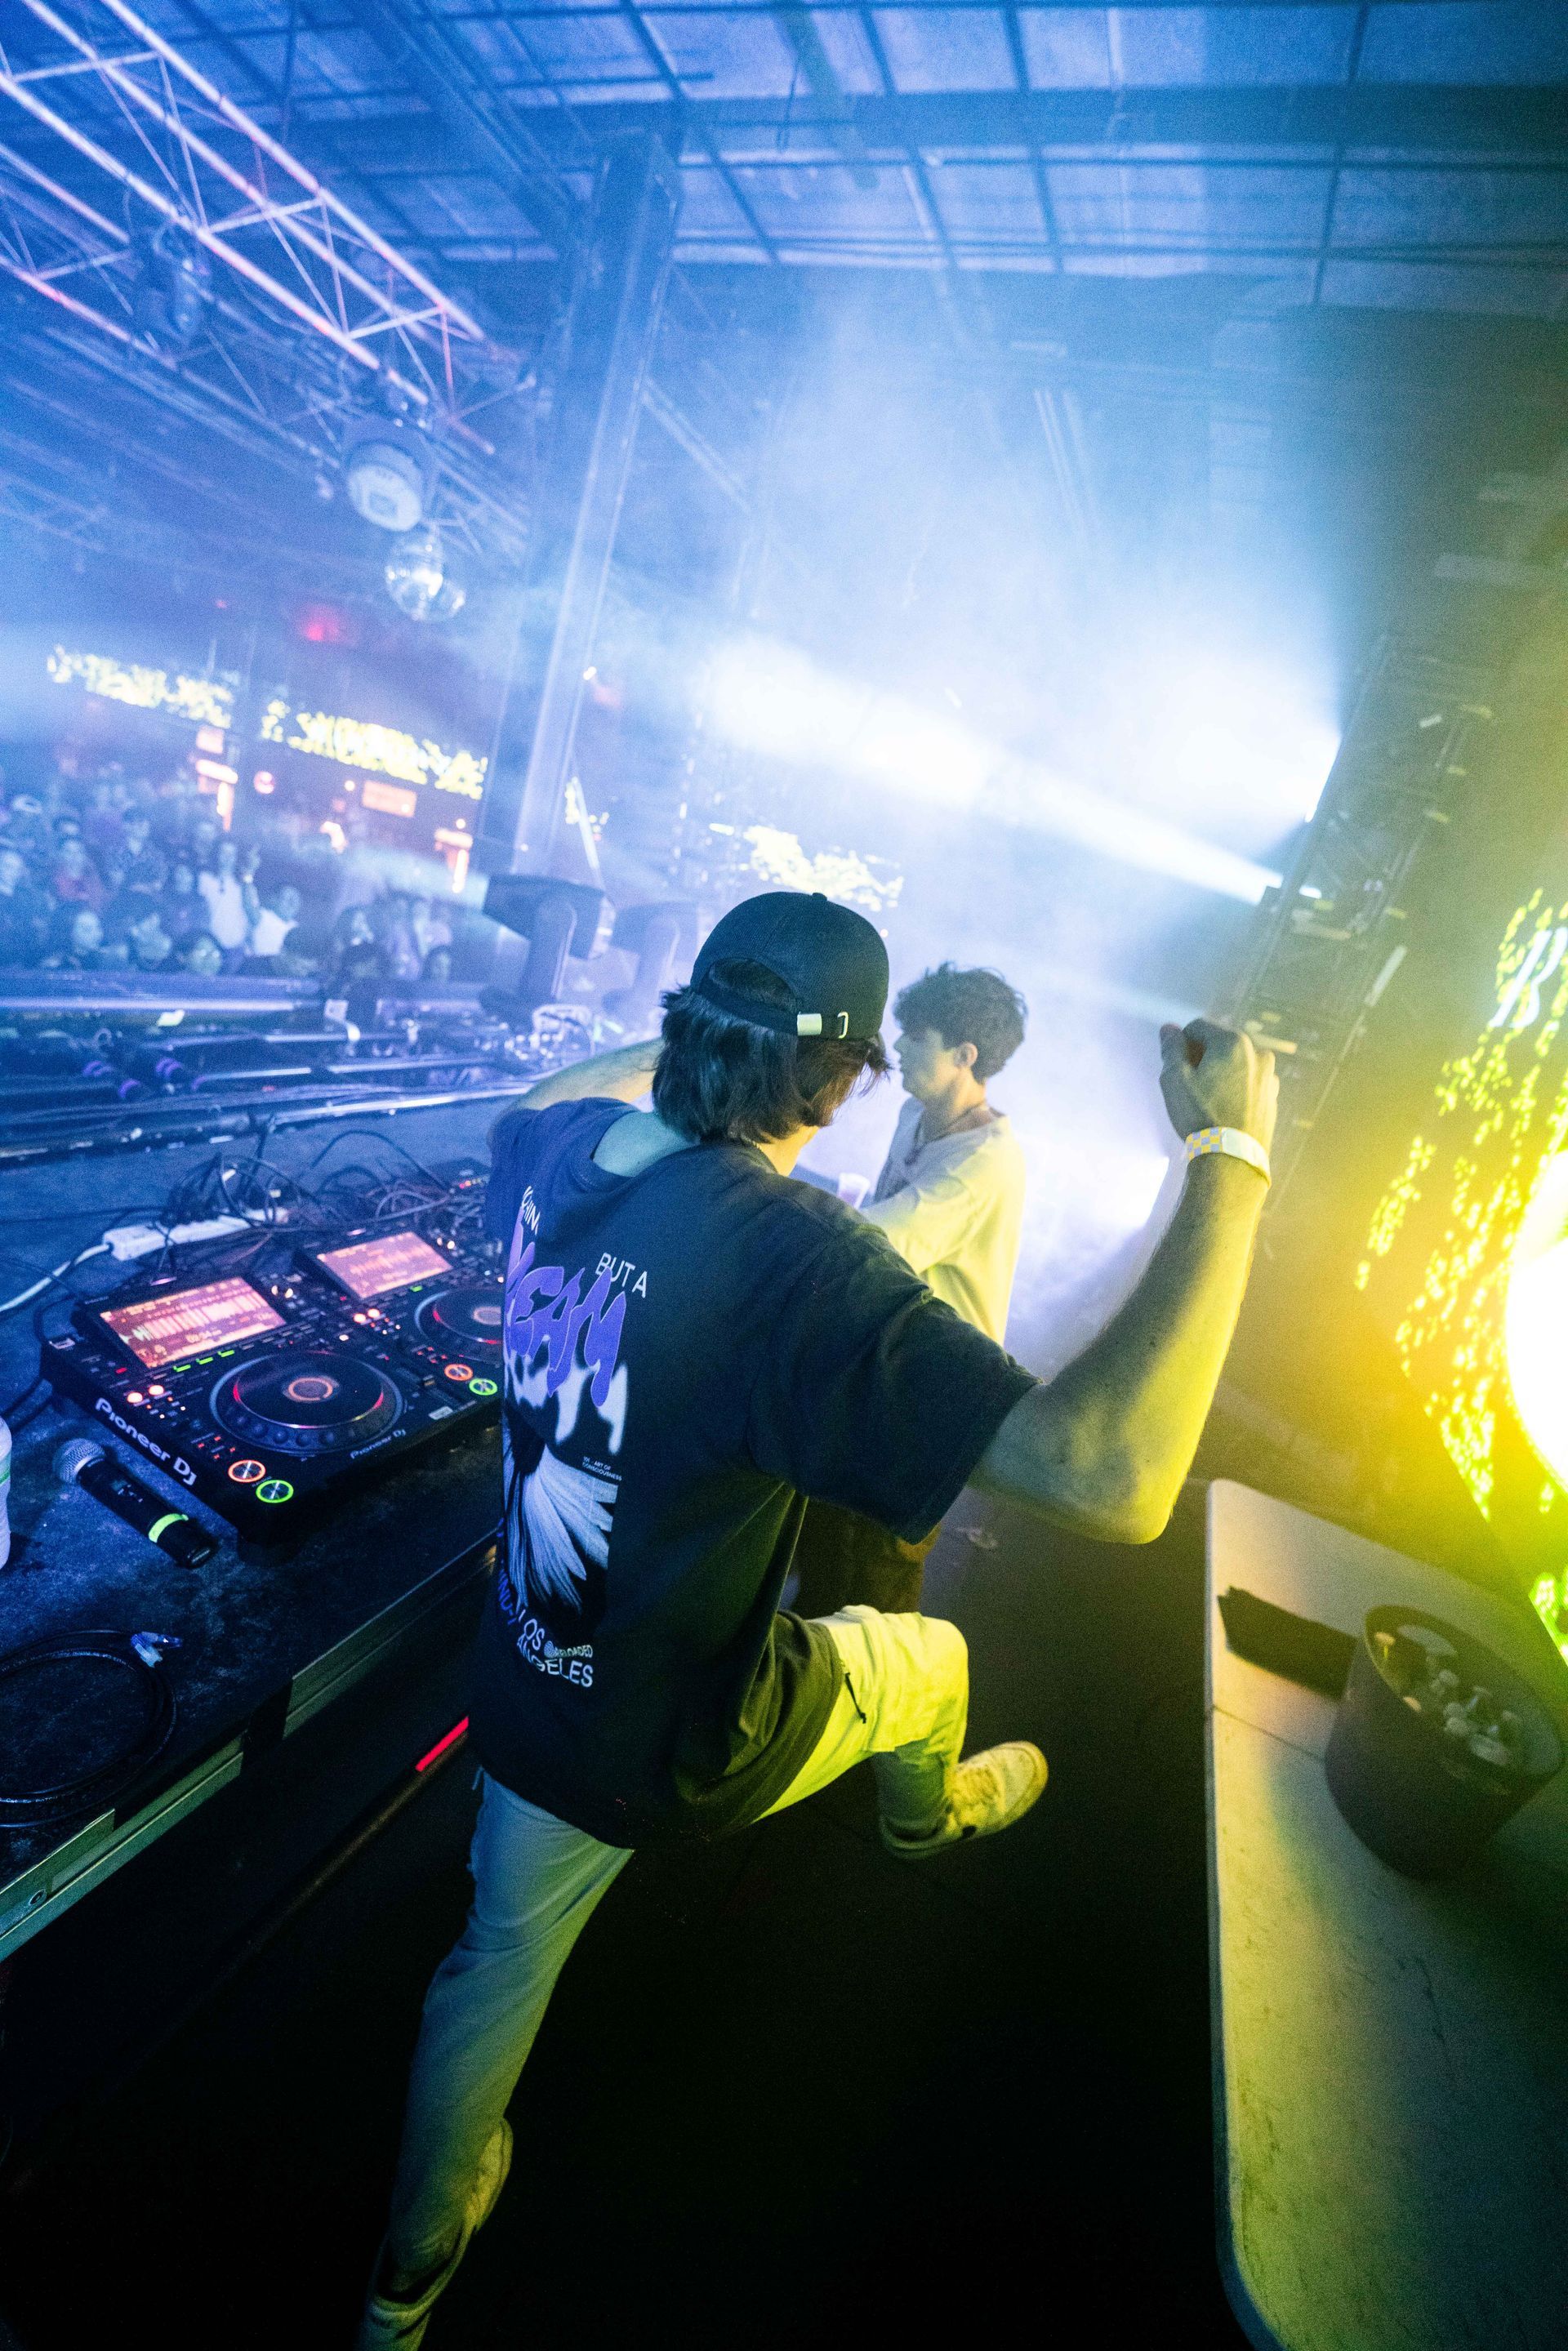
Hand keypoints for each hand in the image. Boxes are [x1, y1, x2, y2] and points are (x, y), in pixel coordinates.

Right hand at [1158, 1018, 1277, 1154]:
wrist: (1232, 1157)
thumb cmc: (1200, 1114)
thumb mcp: (1175, 1080)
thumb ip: (1172, 1049)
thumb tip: (1169, 1029)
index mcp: (1233, 1042)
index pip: (1198, 1027)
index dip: (1182, 1044)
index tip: (1177, 1067)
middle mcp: (1258, 1053)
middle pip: (1220, 1044)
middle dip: (1203, 1057)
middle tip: (1191, 1085)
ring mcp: (1269, 1076)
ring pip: (1236, 1064)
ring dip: (1221, 1072)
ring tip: (1209, 1099)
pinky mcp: (1273, 1097)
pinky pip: (1249, 1083)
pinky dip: (1236, 1088)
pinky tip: (1226, 1109)